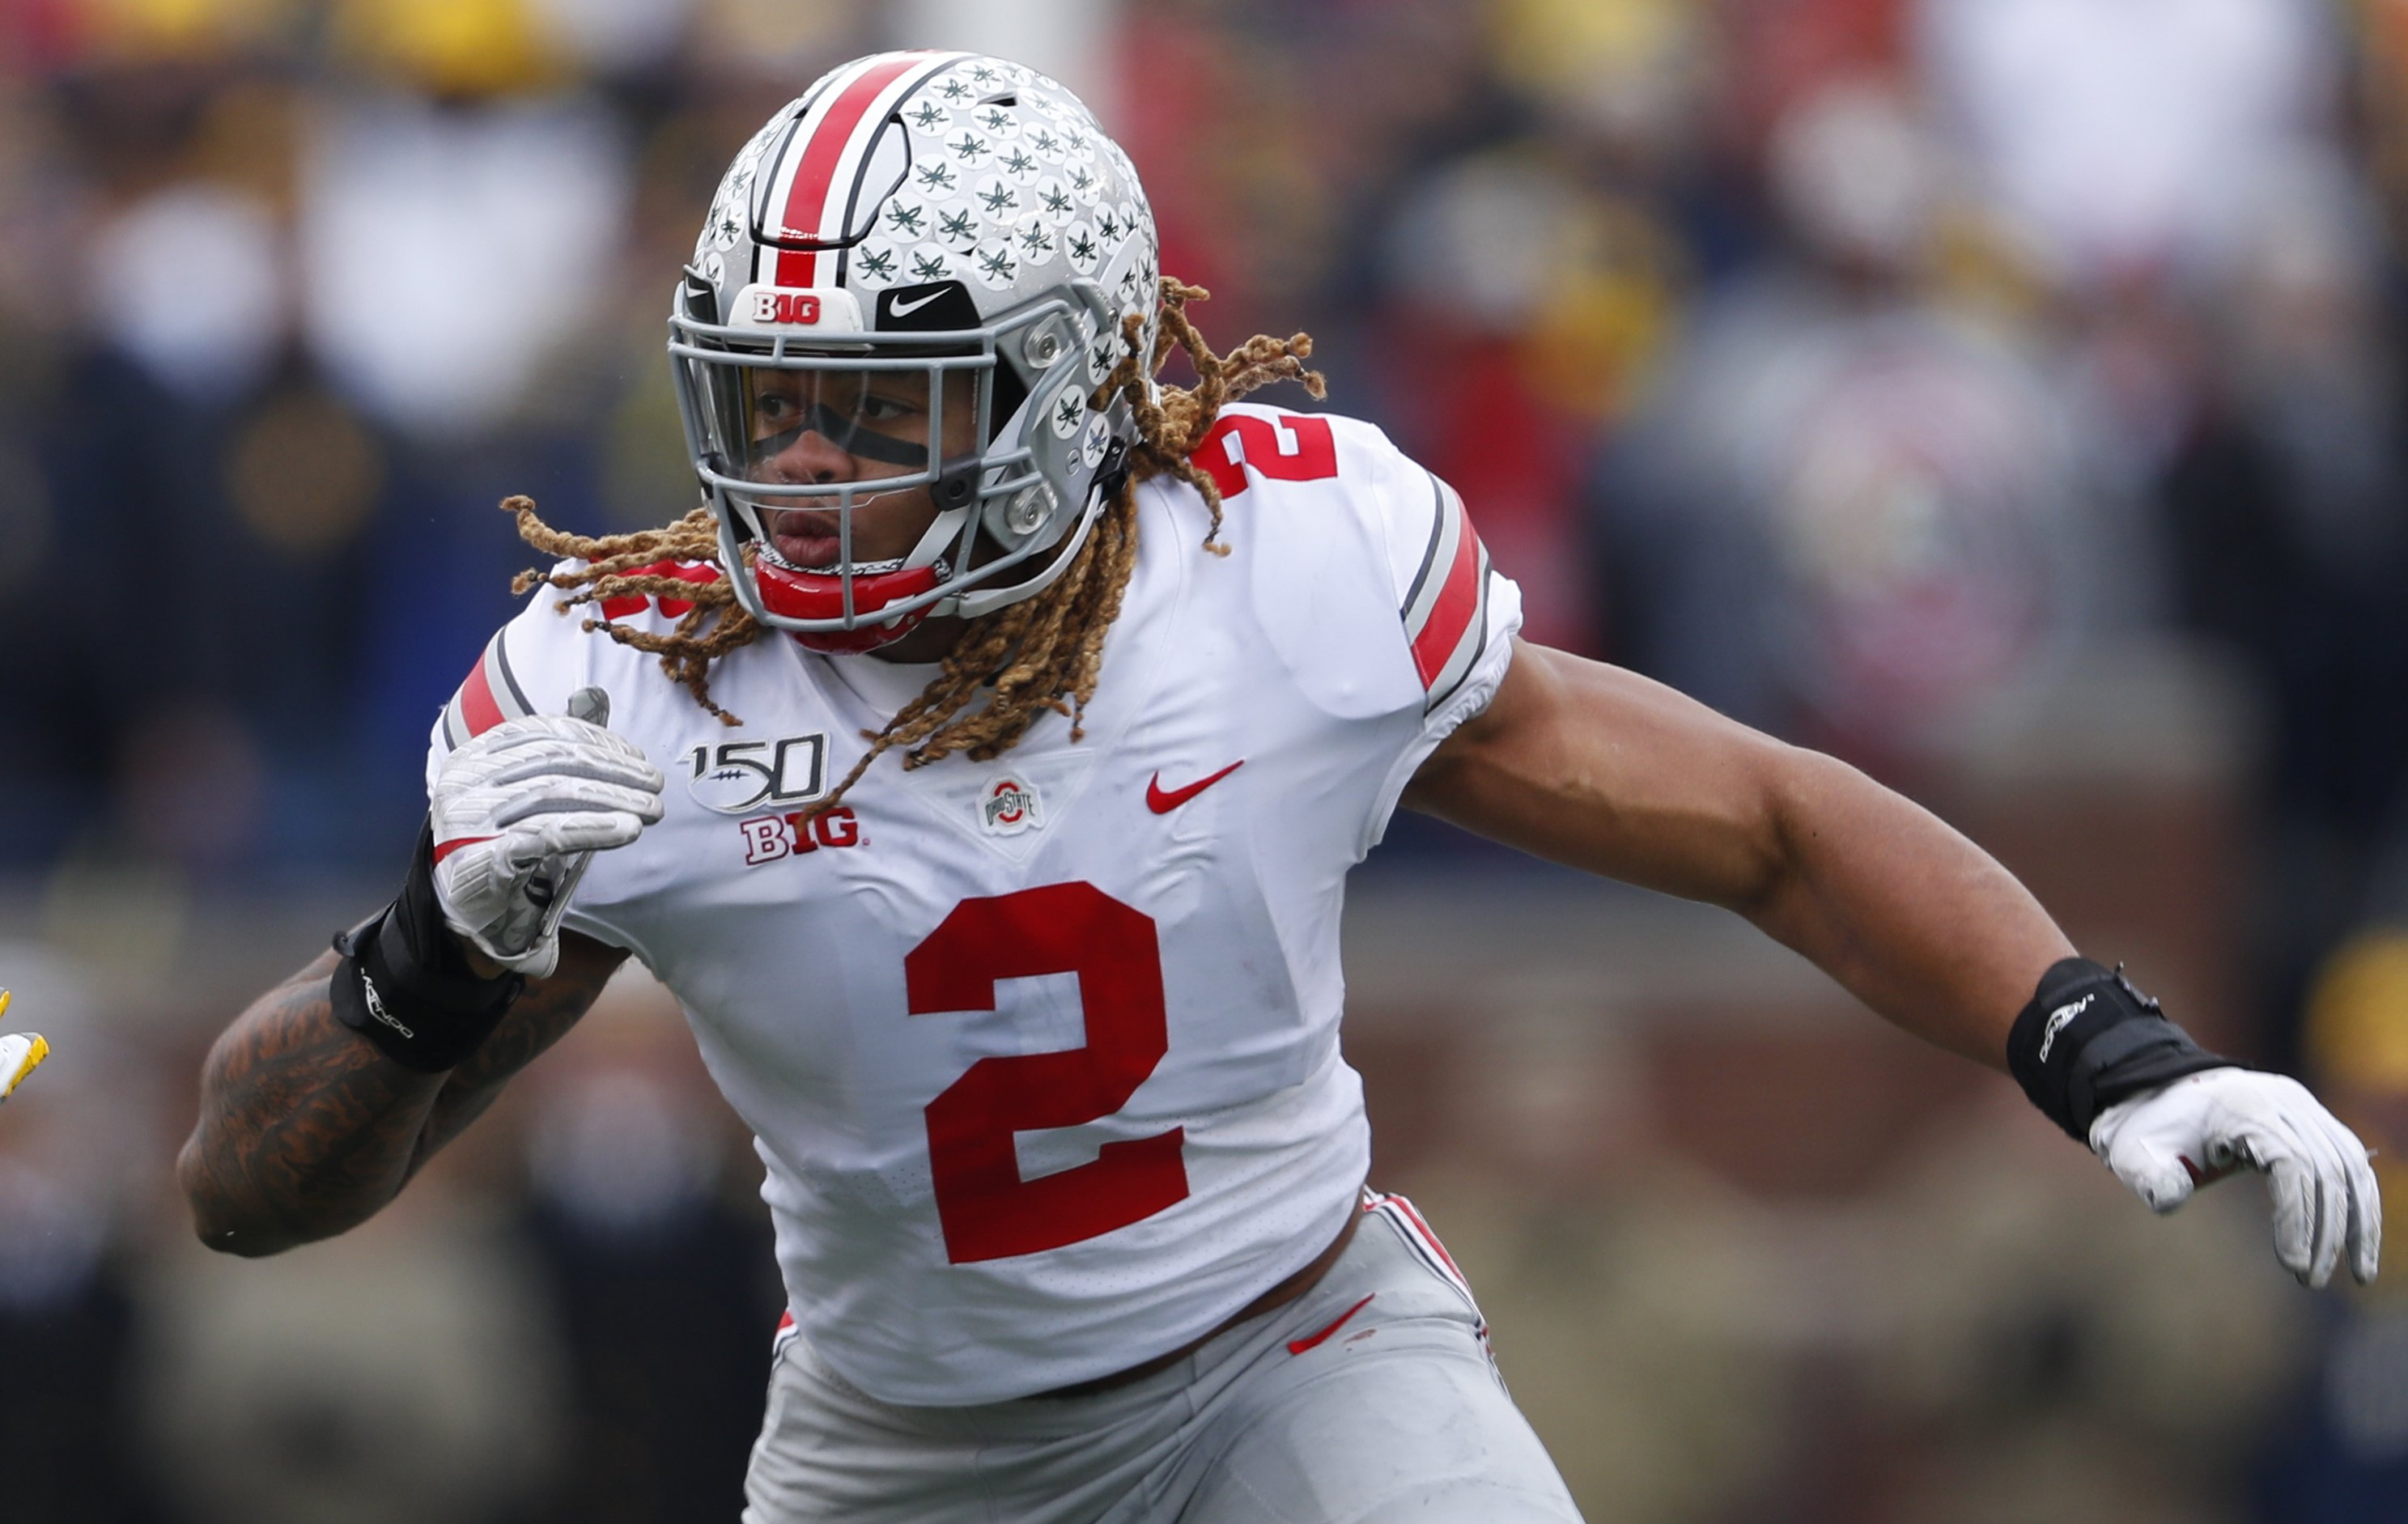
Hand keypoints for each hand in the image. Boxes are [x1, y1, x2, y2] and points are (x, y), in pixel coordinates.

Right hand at [431, 688, 662, 977]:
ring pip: (555, 794)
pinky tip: (627, 830)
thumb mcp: (524, 791)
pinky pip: (548, 835)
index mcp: (474, 756)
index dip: (599, 741)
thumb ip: (556, 750)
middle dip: (615, 770)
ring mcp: (469, 820)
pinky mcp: (483, 859)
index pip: (545, 733)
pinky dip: (594, 828)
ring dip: (614, 799)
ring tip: (652, 810)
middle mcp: (464, 781)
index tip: (638, 759)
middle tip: (656, 785)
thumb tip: (596, 695)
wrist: (465, 906)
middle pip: (554, 760)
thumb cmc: (501, 841)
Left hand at [2091, 1068, 2380, 1287]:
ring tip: (2357, 1275)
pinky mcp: (2312, 1121)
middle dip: (2326, 1230)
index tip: (2292, 1265)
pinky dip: (2360, 1204)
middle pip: (2326, 1169)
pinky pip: (2350, 1163)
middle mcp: (2285, 1101)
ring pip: (2350, 1167)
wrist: (2156, 1094)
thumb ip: (2149, 1176)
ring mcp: (2303, 1108)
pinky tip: (2359, 1247)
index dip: (2298, 1217)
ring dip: (2357, 1222)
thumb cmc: (2147, 1129)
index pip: (2292, 1163)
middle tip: (2310, 1280)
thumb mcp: (2134, 1152)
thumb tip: (2169, 1199)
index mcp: (2246, 1107)